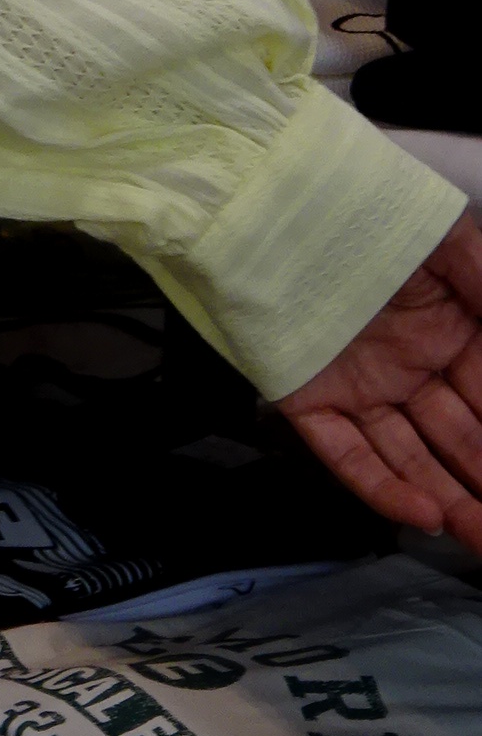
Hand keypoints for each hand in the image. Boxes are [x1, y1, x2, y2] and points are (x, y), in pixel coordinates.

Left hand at [278, 212, 481, 556]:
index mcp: (449, 333)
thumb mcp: (448, 239)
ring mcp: (359, 387)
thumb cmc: (365, 205)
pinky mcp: (308, 397)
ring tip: (481, 539)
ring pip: (410, 460)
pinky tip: (422, 516)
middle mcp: (408, 368)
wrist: (275, 195)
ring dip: (448, 502)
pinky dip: (383, 488)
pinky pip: (347, 452)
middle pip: (459, 441)